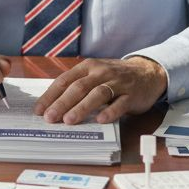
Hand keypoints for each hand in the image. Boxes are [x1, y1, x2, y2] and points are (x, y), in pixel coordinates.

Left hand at [33, 57, 166, 124]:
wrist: (148, 72)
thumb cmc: (115, 77)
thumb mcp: (95, 75)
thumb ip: (77, 86)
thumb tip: (53, 106)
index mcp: (88, 67)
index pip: (65, 80)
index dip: (51, 95)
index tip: (39, 110)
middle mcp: (101, 73)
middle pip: (79, 87)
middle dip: (62, 103)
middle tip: (50, 118)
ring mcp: (118, 83)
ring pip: (97, 94)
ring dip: (82, 107)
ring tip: (69, 120)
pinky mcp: (132, 94)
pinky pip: (120, 103)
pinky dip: (110, 111)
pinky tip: (100, 120)